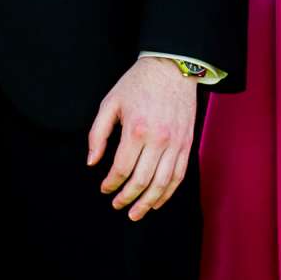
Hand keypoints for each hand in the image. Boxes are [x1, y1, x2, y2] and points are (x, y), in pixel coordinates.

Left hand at [86, 57, 196, 222]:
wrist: (172, 66)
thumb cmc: (138, 83)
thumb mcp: (110, 103)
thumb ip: (98, 134)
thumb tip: (92, 162)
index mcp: (136, 129)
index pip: (121, 168)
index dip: (110, 183)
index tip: (104, 188)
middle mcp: (158, 139)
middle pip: (142, 180)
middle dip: (127, 198)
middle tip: (117, 206)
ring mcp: (176, 143)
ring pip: (162, 183)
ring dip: (148, 202)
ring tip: (136, 213)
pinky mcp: (187, 143)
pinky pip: (179, 175)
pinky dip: (168, 192)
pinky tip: (157, 201)